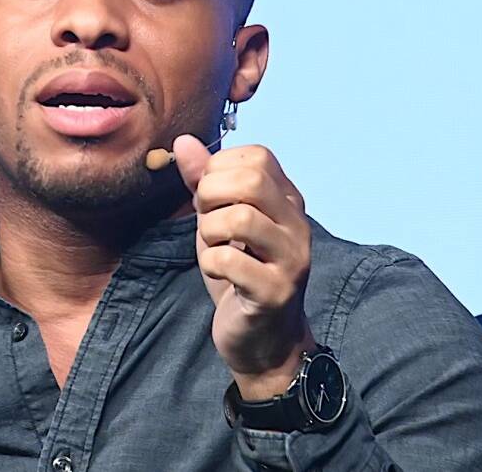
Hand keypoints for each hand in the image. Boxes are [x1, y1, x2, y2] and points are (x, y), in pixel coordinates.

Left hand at [174, 135, 316, 399]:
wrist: (263, 340)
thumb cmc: (239, 275)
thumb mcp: (217, 222)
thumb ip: (203, 182)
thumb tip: (183, 141)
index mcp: (287, 201)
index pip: (258, 157)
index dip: (220, 169)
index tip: (211, 197)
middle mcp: (297, 225)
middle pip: (252, 180)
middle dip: (212, 194)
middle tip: (206, 220)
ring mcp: (291, 259)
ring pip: (241, 218)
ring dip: (210, 231)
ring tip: (213, 248)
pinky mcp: (276, 292)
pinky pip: (230, 261)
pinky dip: (211, 263)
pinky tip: (217, 273)